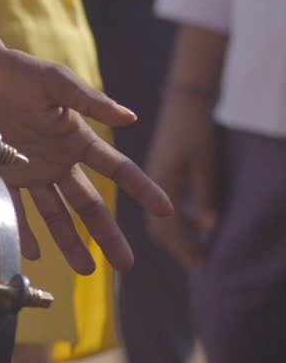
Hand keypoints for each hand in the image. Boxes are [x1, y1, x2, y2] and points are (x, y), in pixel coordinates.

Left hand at [0, 47, 173, 274]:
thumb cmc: (18, 72)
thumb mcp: (57, 82)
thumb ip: (90, 102)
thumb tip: (131, 118)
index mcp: (77, 140)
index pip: (117, 169)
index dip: (142, 189)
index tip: (165, 211)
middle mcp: (57, 162)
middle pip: (89, 204)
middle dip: (108, 234)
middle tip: (125, 264)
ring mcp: (30, 173)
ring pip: (56, 215)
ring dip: (70, 243)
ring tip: (85, 270)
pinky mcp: (0, 176)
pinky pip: (15, 210)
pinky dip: (23, 231)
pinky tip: (33, 253)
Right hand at [144, 84, 220, 266]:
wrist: (186, 97)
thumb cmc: (196, 125)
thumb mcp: (205, 159)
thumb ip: (205, 193)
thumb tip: (211, 228)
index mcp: (160, 185)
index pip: (169, 229)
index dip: (184, 248)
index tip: (201, 264)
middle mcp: (152, 187)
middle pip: (160, 229)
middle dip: (179, 248)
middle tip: (200, 263)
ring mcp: (155, 180)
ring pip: (161, 219)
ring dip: (179, 236)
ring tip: (200, 247)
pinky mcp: (161, 173)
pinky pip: (166, 207)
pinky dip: (180, 219)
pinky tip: (196, 220)